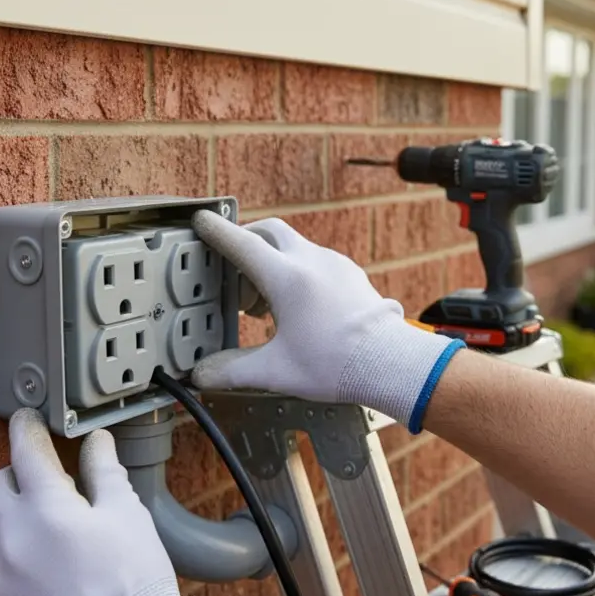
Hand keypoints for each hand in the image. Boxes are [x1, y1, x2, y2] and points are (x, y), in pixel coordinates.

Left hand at [0, 409, 219, 595]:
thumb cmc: (132, 585)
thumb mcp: (128, 516)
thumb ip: (106, 474)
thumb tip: (97, 445)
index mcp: (45, 505)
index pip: (25, 449)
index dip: (27, 428)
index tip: (27, 420)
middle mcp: (9, 535)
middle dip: (20, 478)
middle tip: (47, 487)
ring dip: (7, 519)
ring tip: (41, 532)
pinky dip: (3, 560)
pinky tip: (34, 570)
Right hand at [190, 210, 461, 430]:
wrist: (392, 364)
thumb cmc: (339, 365)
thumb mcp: (276, 371)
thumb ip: (232, 370)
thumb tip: (203, 375)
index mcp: (287, 278)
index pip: (241, 243)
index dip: (217, 232)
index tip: (202, 220)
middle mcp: (311, 261)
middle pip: (268, 231)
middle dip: (245, 241)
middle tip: (230, 269)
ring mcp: (335, 264)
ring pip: (293, 244)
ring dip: (270, 260)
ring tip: (260, 301)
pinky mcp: (351, 274)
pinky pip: (315, 258)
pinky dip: (295, 269)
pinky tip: (294, 304)